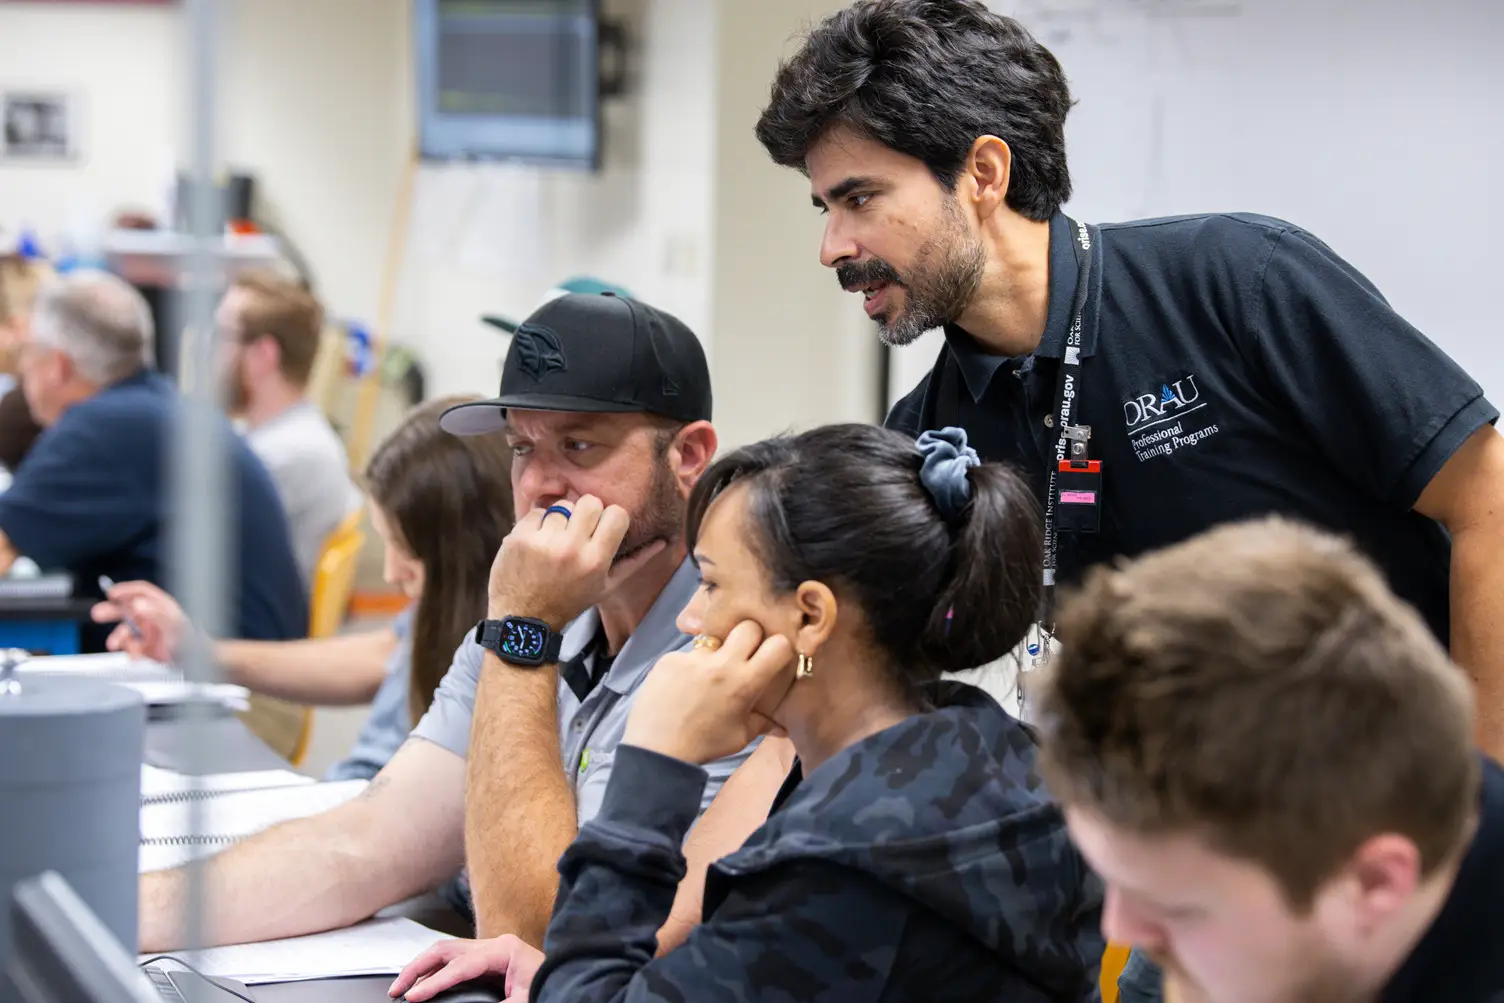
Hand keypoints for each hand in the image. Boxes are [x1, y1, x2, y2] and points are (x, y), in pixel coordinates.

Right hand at [89, 580, 183, 662]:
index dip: (126, 590)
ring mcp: (147, 631)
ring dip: (118, 638)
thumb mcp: (173, 625)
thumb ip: (156, 614)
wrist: (196, 662)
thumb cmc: (191, 640)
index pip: (141, 591)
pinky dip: (129, 651)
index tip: (111, 593)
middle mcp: (152, 616)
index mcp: (161, 606)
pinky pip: (130, 647)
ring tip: (114, 645)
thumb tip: (138, 604)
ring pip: (124, 631)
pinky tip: (134, 656)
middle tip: (97, 614)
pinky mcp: (144, 647)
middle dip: (111, 611)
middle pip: (126, 609)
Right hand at [388, 935, 543, 1002]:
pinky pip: (454, 963)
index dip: (433, 982)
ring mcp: (491, 951)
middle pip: (446, 950)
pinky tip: (422, 986)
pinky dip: (435, 973)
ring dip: (422, 969)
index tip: (411, 997)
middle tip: (396, 990)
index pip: (459, 966)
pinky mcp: (487, 962)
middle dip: (418, 968)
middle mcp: (496, 945)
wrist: (570, 982)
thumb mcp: (523, 1001)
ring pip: (446, 953)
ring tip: (402, 988)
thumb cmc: (551, 988)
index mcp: (505, 950)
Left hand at [488, 494, 665, 628]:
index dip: (610, 517)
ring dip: (560, 520)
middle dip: (585, 512)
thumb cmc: (570, 601)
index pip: (616, 513)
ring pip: (561, 506)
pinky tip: (537, 543)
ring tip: (555, 541)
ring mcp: (542, 542)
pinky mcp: (518, 538)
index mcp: (596, 560)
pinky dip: (537, 524)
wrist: (525, 618)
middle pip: (589, 501)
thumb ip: (634, 562)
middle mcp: (570, 549)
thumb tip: (663, 541)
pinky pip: (536, 512)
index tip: (601, 528)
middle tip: (578, 529)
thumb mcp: (606, 587)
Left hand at [623, 621, 795, 764]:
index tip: (773, 657)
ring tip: (707, 676)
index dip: (779, 648)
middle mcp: (721, 663)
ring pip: (715, 639)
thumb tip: (782, 727)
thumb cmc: (702, 745)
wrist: (656, 751)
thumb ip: (763, 723)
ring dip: (717, 653)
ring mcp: (693, 657)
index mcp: (744, 682)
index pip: (778, 645)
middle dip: (750, 638)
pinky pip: (688, 653)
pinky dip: (690, 665)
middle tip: (743, 656)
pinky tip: (683, 685)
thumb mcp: (739, 737)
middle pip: (748, 626)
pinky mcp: (670, 658)